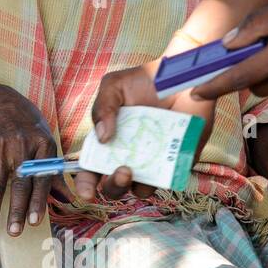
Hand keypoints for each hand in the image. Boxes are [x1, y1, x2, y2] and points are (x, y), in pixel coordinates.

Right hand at [0, 80, 57, 237]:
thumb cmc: (26, 125)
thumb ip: (54, 171)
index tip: (33, 221)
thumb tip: (70, 199)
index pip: (41, 178)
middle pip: (18, 183)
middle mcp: (22, 145)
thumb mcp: (45, 141)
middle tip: (14, 232)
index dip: (37, 201)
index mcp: (43, 145)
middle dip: (15, 210)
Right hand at [75, 59, 215, 201]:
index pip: (91, 170)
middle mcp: (129, 157)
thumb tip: (102, 138)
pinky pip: (169, 180)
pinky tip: (162, 159)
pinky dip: (163, 177)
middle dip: (112, 186)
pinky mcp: (178, 162)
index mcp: (108, 143)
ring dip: (133, 187)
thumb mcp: (114, 86)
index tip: (86, 193)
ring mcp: (154, 162)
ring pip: (139, 190)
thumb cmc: (144, 80)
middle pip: (113, 186)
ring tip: (133, 169)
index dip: (86, 184)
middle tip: (122, 170)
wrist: (181, 74)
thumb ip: (102, 108)